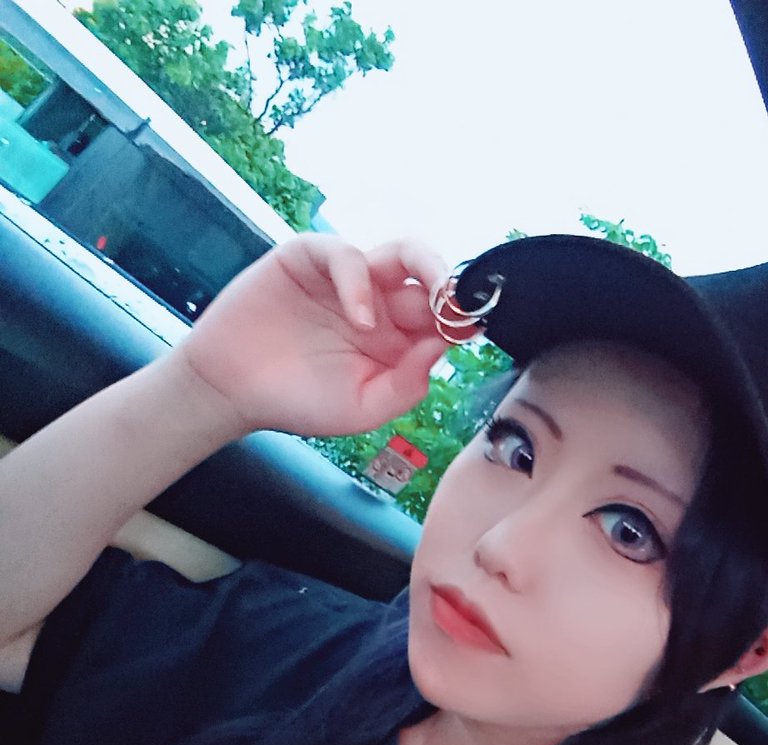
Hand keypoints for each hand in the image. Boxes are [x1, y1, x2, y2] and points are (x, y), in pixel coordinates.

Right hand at [172, 234, 449, 437]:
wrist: (232, 390)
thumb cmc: (298, 401)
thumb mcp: (363, 407)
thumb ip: (406, 384)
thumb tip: (443, 347)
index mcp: (397, 339)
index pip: (442, 318)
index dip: (461, 318)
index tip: (476, 326)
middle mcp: (379, 304)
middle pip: (429, 279)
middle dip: (453, 288)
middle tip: (464, 303)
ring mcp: (347, 280)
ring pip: (399, 254)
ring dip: (426, 266)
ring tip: (436, 298)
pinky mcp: (310, 259)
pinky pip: (345, 255)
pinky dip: (358, 281)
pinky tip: (359, 319)